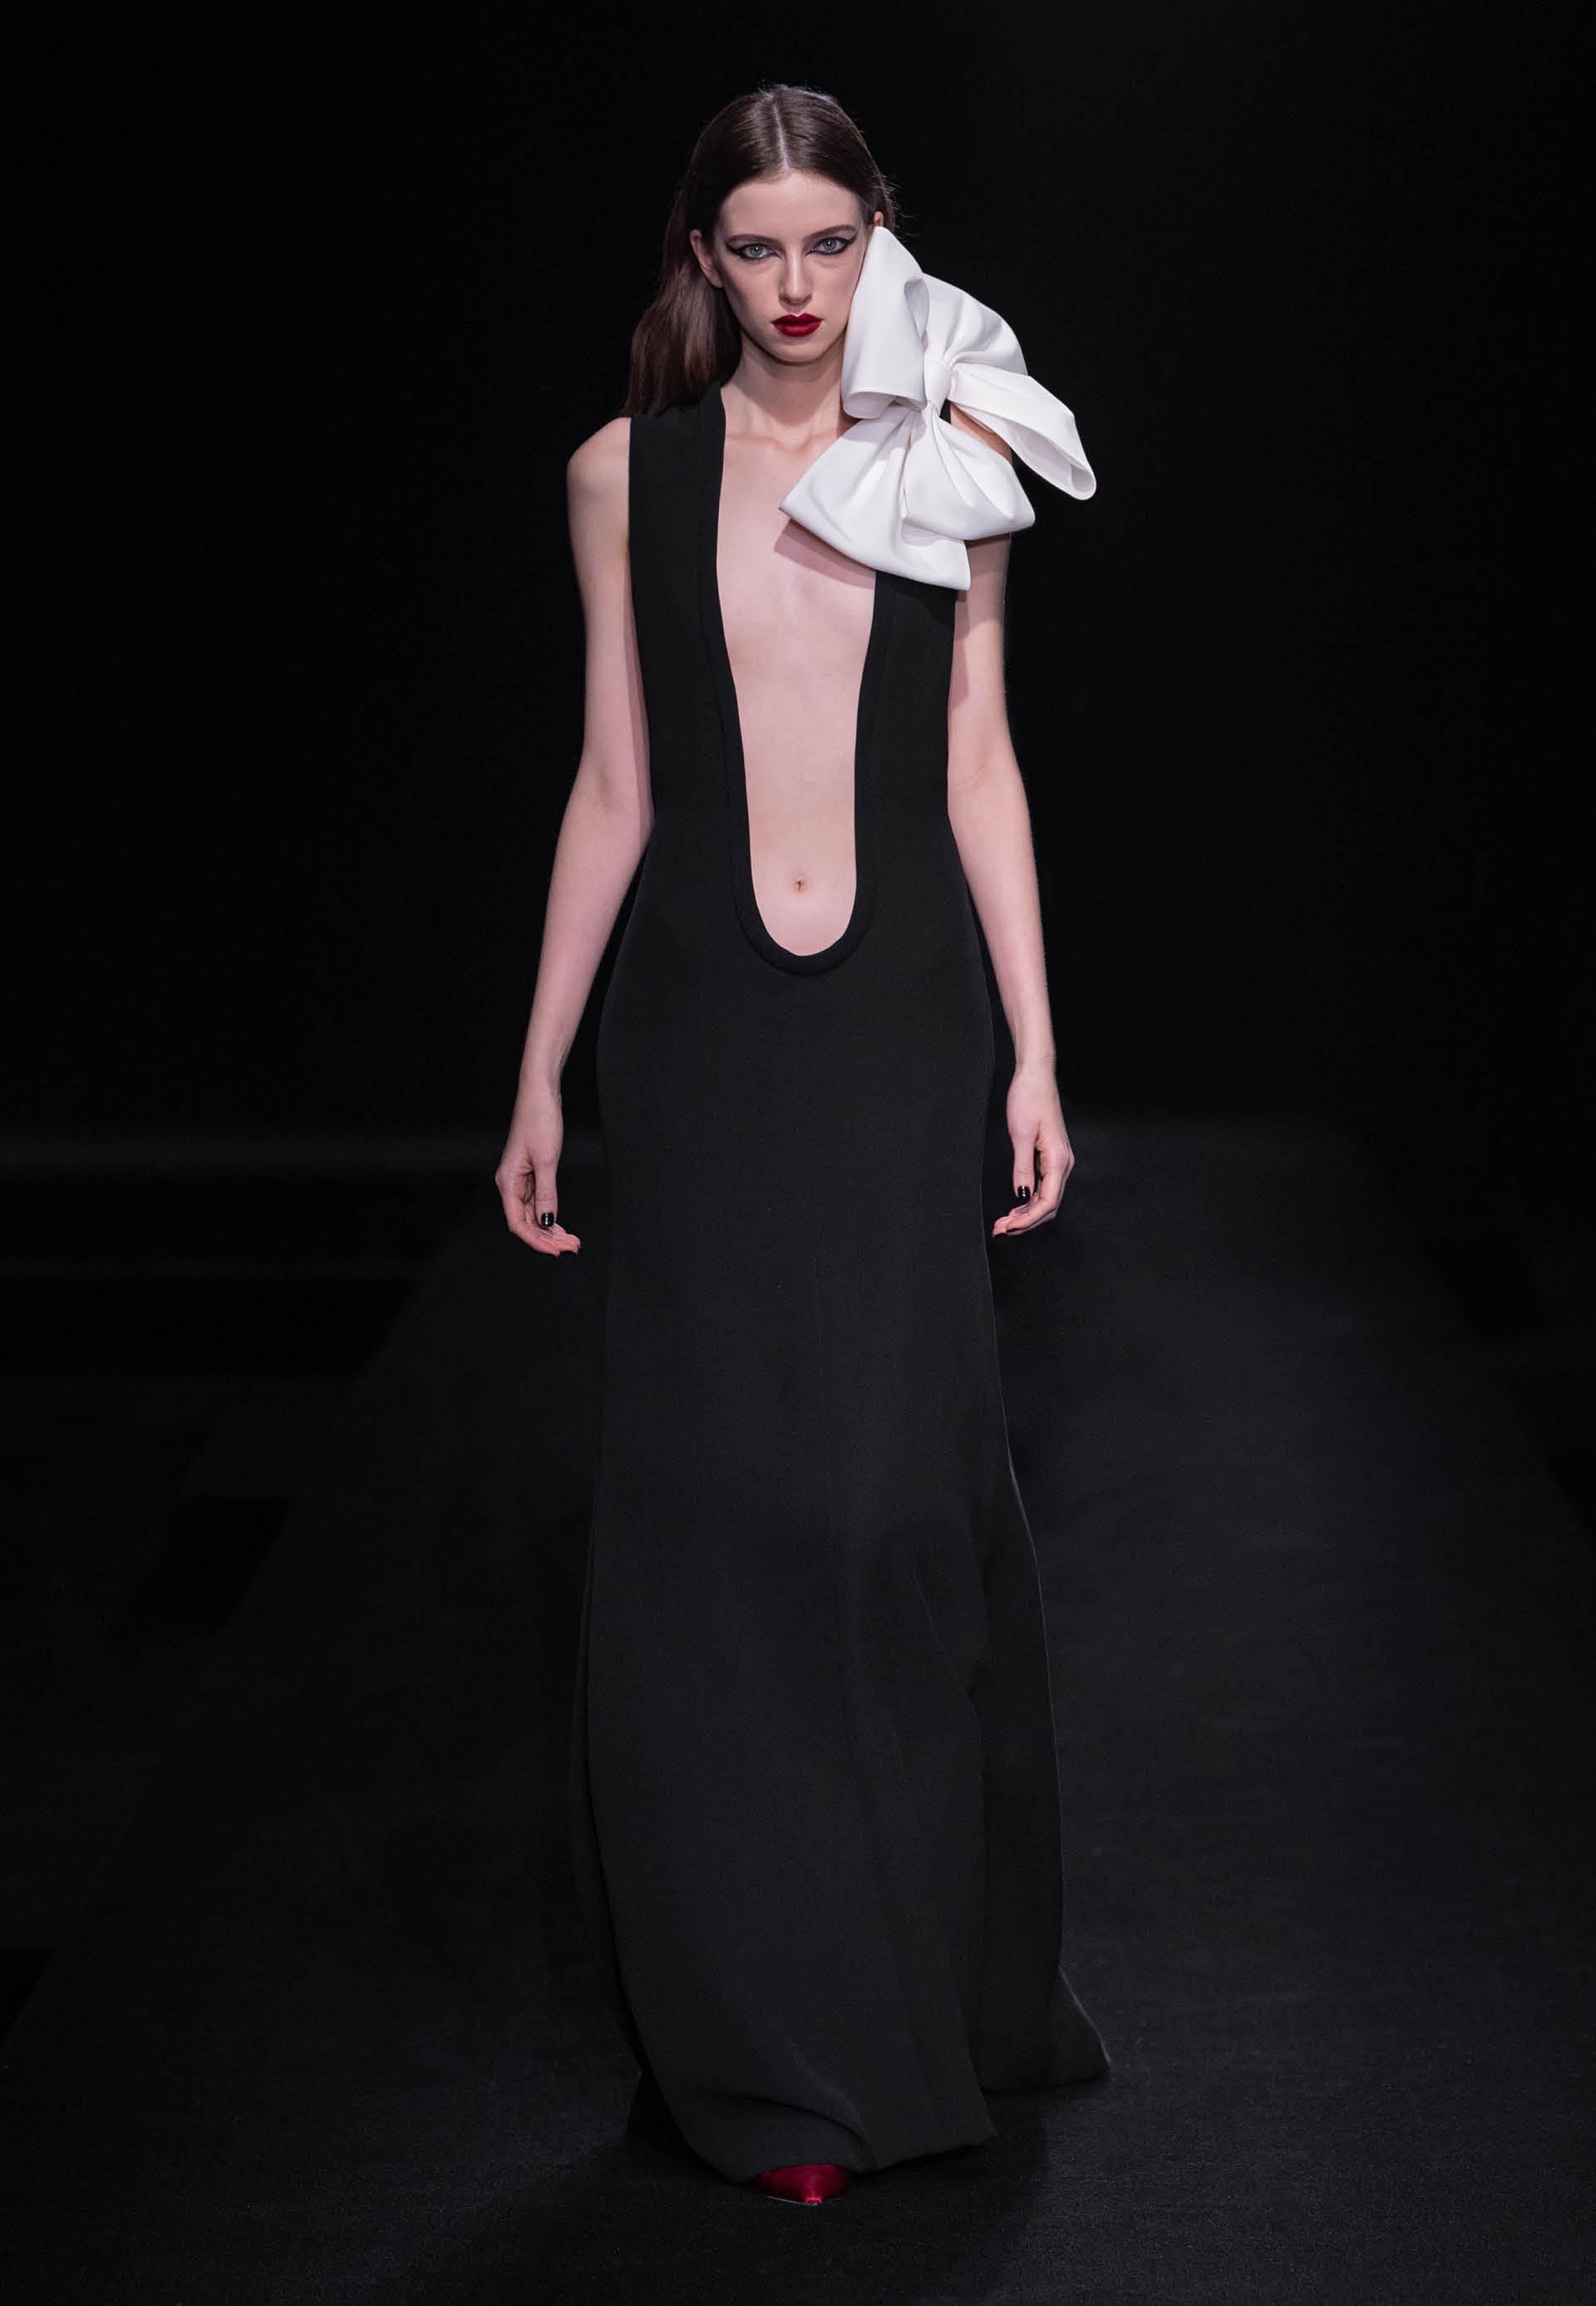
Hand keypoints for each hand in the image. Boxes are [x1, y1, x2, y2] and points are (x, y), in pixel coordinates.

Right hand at [496, 1084, 580, 1255]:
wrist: (540, 1094)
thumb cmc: (539, 1120)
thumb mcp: (547, 1160)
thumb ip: (547, 1194)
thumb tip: (548, 1222)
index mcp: (508, 1182)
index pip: (518, 1224)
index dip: (537, 1241)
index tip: (557, 1251)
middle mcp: (511, 1183)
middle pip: (526, 1222)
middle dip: (548, 1238)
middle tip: (572, 1246)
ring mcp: (521, 1179)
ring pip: (533, 1214)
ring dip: (551, 1229)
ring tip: (571, 1240)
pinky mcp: (531, 1173)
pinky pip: (538, 1202)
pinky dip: (551, 1215)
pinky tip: (561, 1225)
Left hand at [991, 1065, 1073, 1238]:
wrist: (1035, 1076)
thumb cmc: (1029, 1098)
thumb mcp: (1021, 1135)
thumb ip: (1023, 1168)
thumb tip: (1022, 1195)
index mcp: (1058, 1160)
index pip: (1047, 1202)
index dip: (1028, 1220)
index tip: (1008, 1227)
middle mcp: (1062, 1163)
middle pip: (1048, 1205)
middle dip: (1026, 1222)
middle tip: (1001, 1229)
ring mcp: (1057, 1161)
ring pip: (1046, 1198)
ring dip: (1026, 1213)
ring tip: (1004, 1222)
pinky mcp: (1049, 1157)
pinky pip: (1043, 1187)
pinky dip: (1029, 1201)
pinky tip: (1015, 1207)